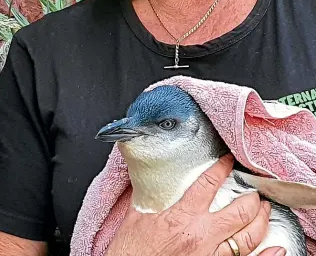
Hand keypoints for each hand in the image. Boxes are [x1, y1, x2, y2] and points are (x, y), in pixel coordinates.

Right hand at [105, 154, 285, 255]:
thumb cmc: (131, 249)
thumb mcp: (136, 216)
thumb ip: (148, 197)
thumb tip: (149, 181)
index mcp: (181, 217)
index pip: (208, 185)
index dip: (220, 169)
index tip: (228, 161)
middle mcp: (201, 236)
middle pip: (238, 212)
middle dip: (251, 198)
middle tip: (254, 190)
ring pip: (247, 238)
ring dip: (260, 221)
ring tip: (264, 210)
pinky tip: (277, 248)